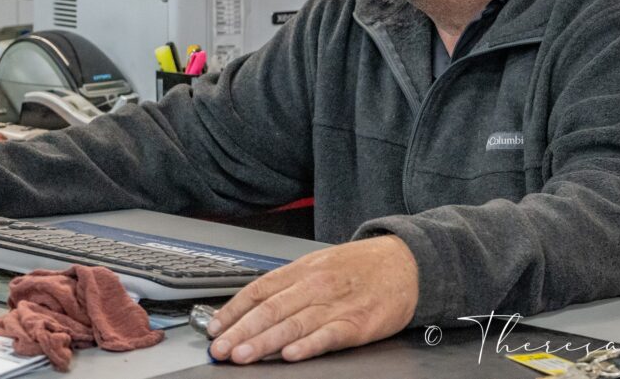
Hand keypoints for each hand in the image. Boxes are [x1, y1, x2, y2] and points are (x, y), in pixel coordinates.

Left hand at [208, 235, 418, 363]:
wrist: (406, 263)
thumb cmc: (361, 266)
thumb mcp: (320, 264)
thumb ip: (289, 285)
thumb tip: (252, 306)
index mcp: (303, 269)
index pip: (259, 289)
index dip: (233, 310)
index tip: (213, 328)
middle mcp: (315, 285)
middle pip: (271, 309)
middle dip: (241, 330)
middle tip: (220, 349)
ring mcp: (336, 304)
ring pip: (294, 324)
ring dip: (264, 342)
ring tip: (242, 355)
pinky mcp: (357, 323)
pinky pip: (328, 335)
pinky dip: (308, 346)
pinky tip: (291, 355)